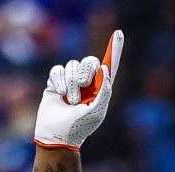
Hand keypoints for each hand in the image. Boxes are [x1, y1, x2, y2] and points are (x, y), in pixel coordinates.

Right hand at [34, 30, 123, 150]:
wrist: (57, 135)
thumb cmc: (79, 127)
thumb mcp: (98, 110)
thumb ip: (105, 90)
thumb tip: (104, 68)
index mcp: (101, 88)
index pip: (109, 65)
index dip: (115, 50)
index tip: (119, 33)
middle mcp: (87, 82)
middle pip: (89, 61)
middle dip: (85, 73)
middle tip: (83, 88)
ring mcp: (70, 80)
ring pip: (72, 65)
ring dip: (71, 84)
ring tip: (70, 101)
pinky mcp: (55, 81)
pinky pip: (57, 69)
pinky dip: (59, 81)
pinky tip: (59, 94)